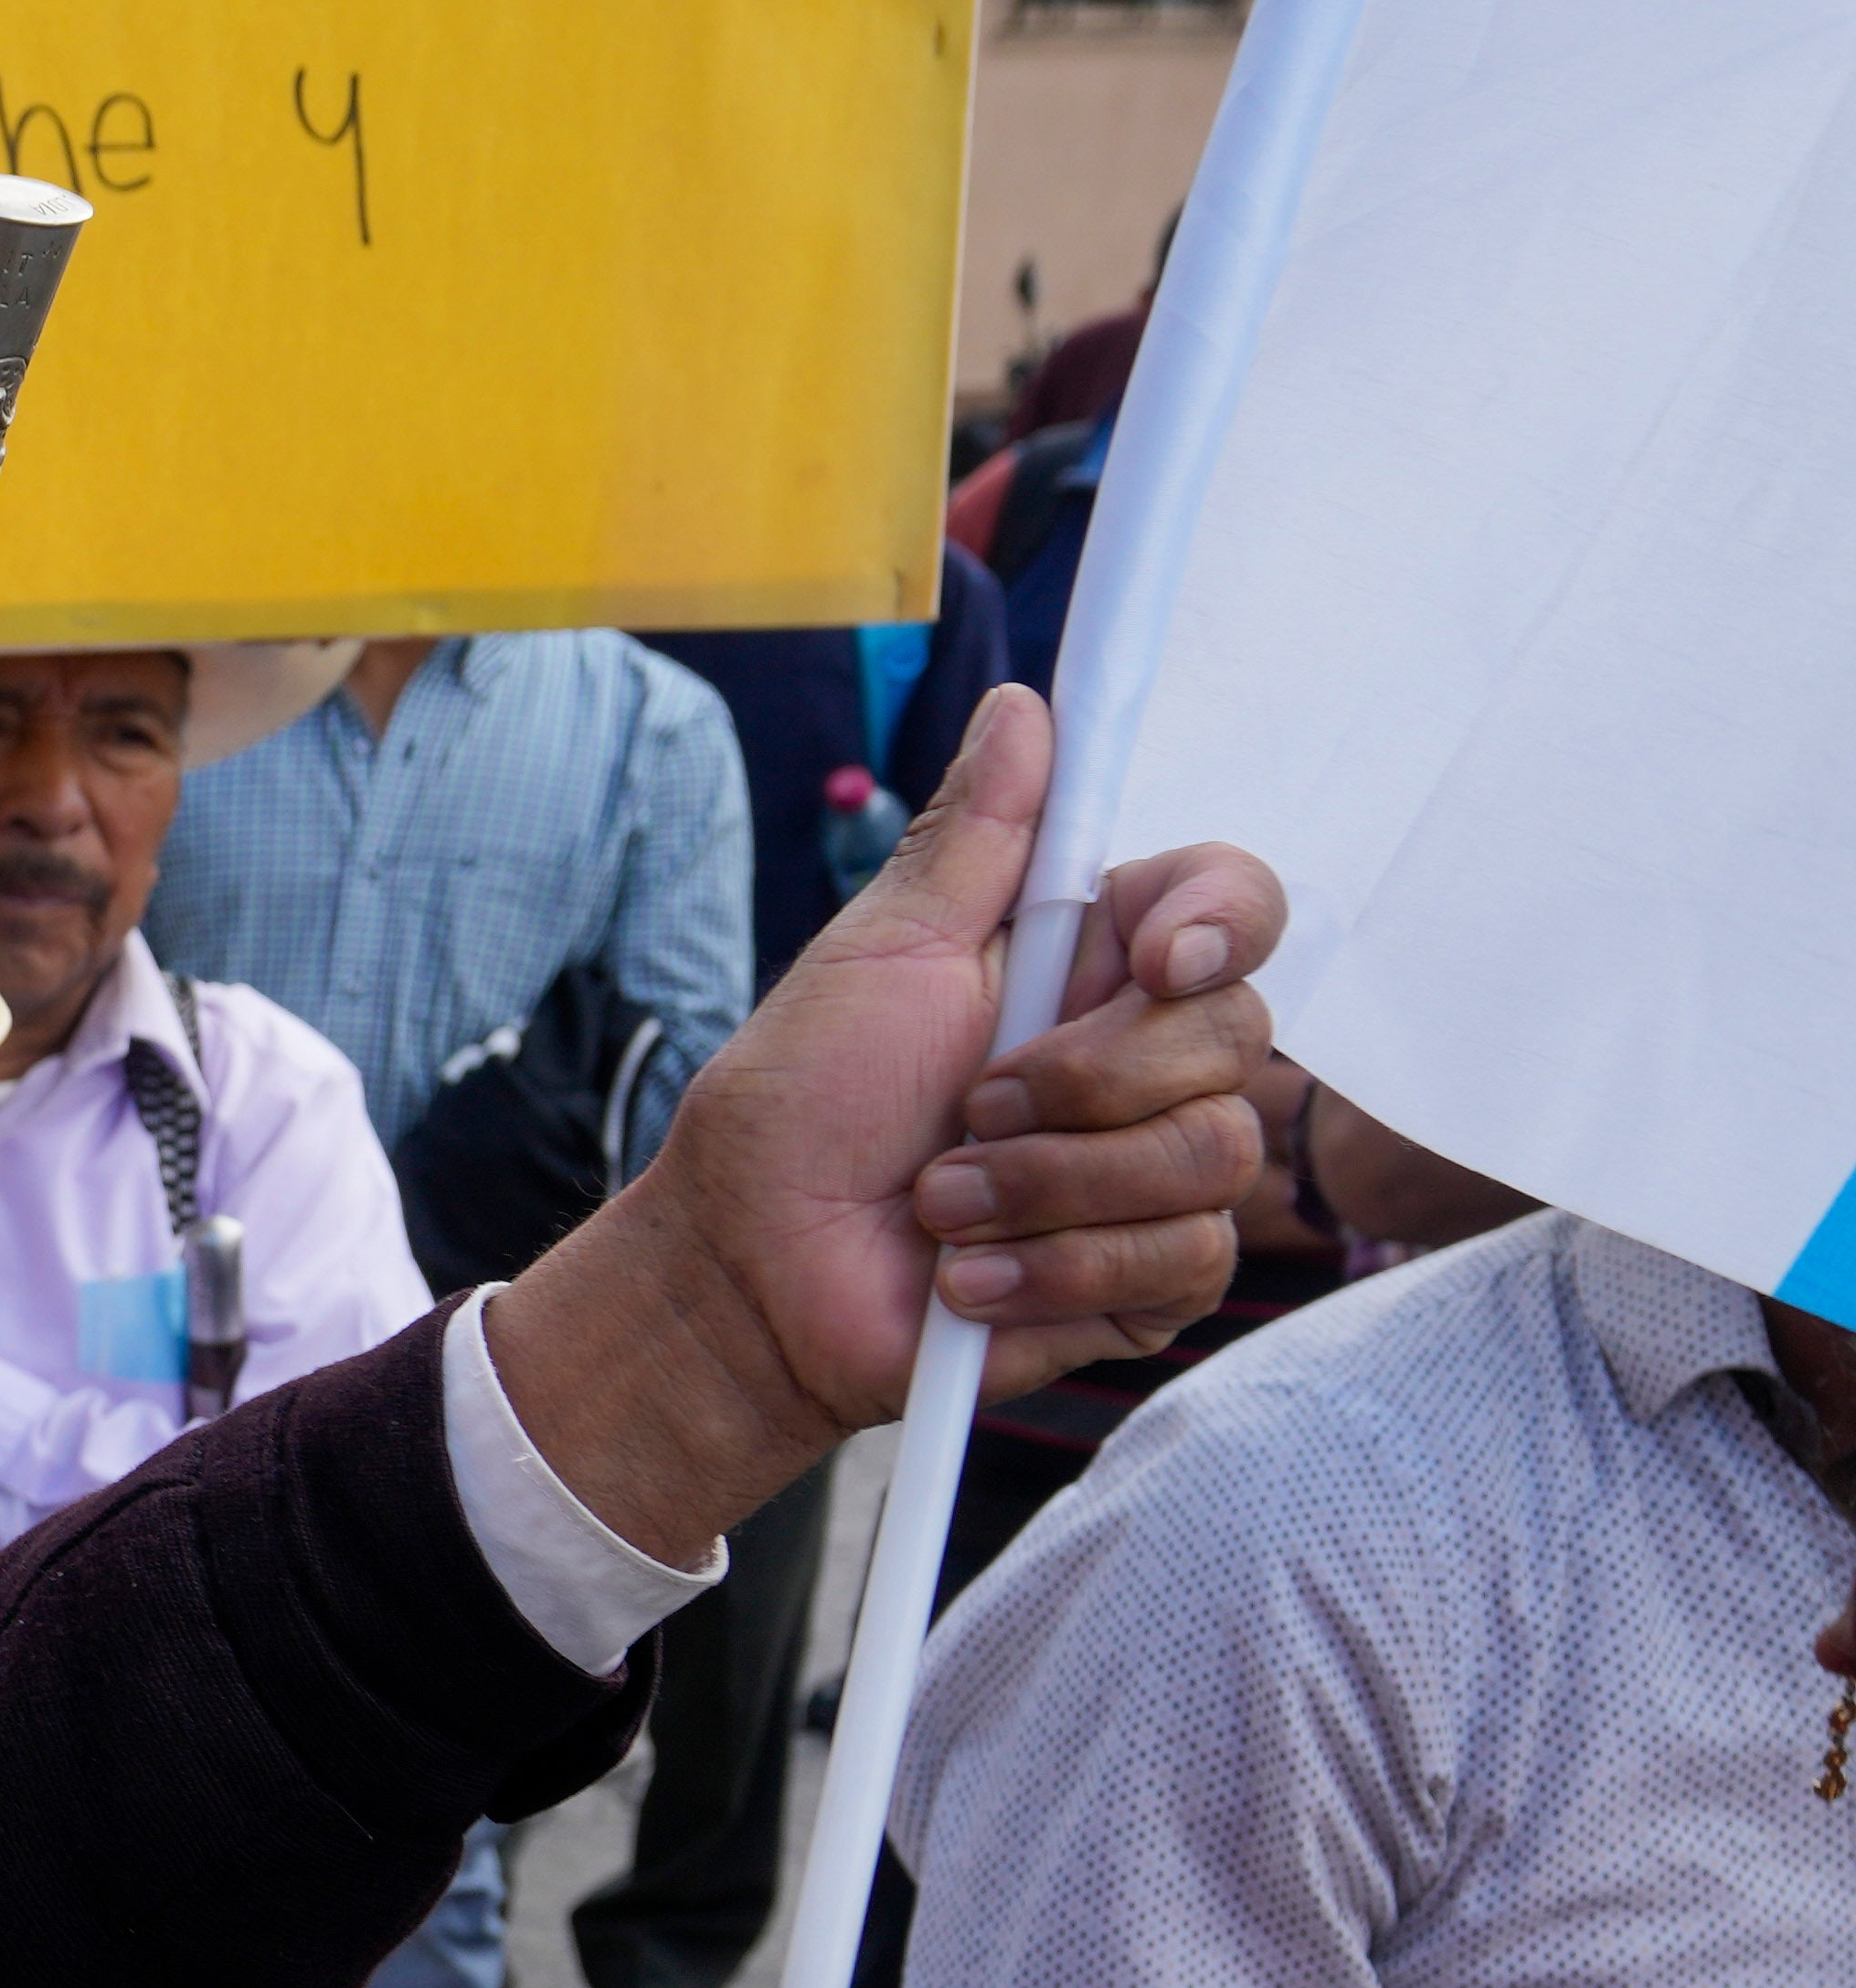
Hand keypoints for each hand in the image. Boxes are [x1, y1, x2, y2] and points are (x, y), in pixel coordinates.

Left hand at [496, 683, 1276, 1566]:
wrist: (752, 1273)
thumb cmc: (800, 1109)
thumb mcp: (881, 955)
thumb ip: (971, 839)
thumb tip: (1022, 704)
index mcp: (1093, 967)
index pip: (1233, 908)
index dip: (1221, 923)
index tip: (1153, 957)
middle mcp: (1146, 1062)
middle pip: (1236, 1036)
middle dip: (1083, 1082)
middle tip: (964, 1110)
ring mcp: (1157, 1176)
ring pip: (1214, 1157)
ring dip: (1044, 1187)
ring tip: (937, 1204)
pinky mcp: (1148, 1283)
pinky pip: (1181, 1262)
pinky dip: (1053, 1273)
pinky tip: (968, 1280)